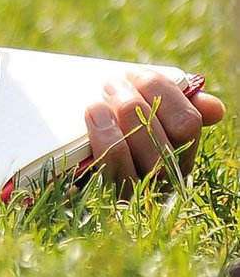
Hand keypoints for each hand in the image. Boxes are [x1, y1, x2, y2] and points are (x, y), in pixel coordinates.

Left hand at [83, 71, 225, 191]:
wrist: (63, 161)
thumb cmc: (106, 128)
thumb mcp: (136, 111)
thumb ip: (172, 104)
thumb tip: (213, 107)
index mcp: (177, 150)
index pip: (187, 123)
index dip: (161, 92)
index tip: (132, 75)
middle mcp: (165, 178)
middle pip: (167, 142)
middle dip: (136, 106)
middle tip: (110, 85)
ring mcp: (140, 195)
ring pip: (149, 164)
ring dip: (122, 124)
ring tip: (97, 103)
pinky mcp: (111, 202)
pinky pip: (118, 176)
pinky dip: (107, 143)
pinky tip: (93, 120)